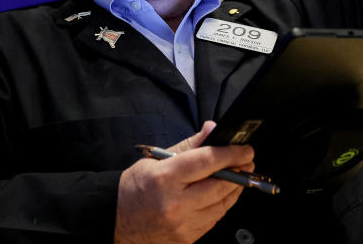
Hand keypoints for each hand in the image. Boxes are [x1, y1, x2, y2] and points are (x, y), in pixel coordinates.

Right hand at [115, 121, 254, 243]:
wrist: (116, 220)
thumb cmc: (135, 188)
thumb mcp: (157, 159)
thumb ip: (190, 145)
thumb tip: (212, 129)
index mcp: (166, 178)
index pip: (208, 162)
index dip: (232, 154)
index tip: (245, 149)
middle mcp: (176, 203)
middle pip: (221, 184)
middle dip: (239, 170)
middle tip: (246, 160)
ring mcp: (183, 224)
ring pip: (222, 203)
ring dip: (235, 188)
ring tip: (236, 175)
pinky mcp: (187, 238)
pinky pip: (215, 219)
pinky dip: (222, 204)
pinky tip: (222, 194)